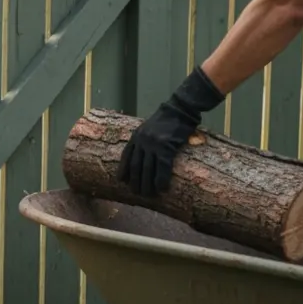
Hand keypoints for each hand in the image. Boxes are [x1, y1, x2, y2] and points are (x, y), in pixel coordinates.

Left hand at [117, 69, 225, 197]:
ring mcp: (153, 144)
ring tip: (148, 195)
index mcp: (136, 136)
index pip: (126, 156)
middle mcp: (142, 141)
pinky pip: (162, 167)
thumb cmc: (168, 118)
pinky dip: (161, 180)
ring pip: (147, 169)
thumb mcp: (149, 126)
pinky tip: (162, 189)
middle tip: (136, 194)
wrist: (181, 108)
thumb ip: (144, 138)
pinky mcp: (167, 146)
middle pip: (136, 166)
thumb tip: (145, 154)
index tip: (121, 181)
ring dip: (147, 185)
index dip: (123, 170)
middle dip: (135, 181)